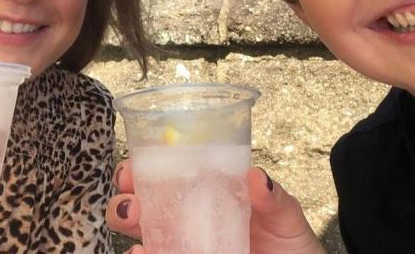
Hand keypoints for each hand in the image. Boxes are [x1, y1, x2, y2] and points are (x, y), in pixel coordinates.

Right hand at [107, 161, 325, 253]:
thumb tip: (257, 177)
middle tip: (131, 205)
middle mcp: (187, 221)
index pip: (164, 174)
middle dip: (123, 202)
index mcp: (206, 194)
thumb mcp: (286, 217)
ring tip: (135, 236)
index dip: (140, 168)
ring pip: (141, 238)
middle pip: (140, 207)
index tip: (131, 169)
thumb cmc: (291, 244)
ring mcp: (183, 248)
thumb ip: (274, 200)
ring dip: (126, 232)